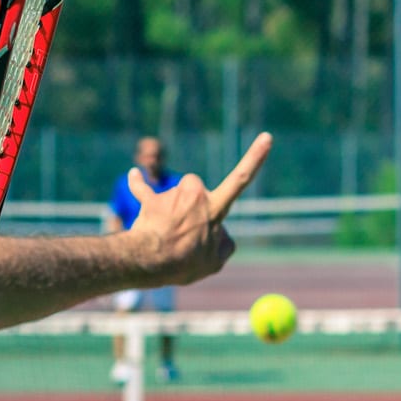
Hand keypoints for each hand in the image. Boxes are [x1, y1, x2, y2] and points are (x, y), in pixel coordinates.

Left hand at [126, 132, 271, 285]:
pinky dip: (138, 182)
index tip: (266, 136)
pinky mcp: (150, 200)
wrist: (151, 262)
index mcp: (216, 208)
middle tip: (187, 235)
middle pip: (198, 192)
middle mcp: (195, 194)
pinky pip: (142, 187)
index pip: (241, 180)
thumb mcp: (215, 262)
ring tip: (167, 235)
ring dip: (172, 210)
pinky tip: (134, 174)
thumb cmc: (184, 263)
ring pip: (175, 196)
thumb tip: (221, 235)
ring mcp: (172, 195)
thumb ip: (224, 245)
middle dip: (194, 207)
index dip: (255, 158)